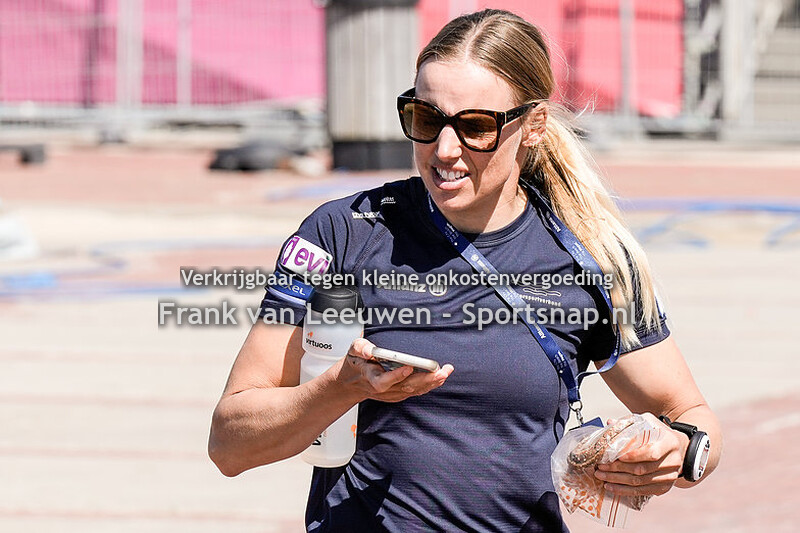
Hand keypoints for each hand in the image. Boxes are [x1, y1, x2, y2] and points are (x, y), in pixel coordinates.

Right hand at [339, 338, 453, 402]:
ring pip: (414, 390)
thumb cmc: (356, 363)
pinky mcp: (399, 394)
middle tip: (441, 371)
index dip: (396, 376)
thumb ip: (361, 348)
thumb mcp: (353, 350)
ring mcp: (392, 393)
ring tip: (446, 372)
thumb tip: (370, 350)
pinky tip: (440, 377)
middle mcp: (383, 388)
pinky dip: (429, 385)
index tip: (409, 367)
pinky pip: (416, 391)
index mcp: (371, 377)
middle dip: (425, 380)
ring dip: (432, 382)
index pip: (384, 381)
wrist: (352, 381)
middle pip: (406, 387)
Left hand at [593, 414, 688, 496]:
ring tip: (601, 476)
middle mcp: (673, 462)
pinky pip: (642, 492)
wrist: (678, 448)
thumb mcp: (648, 423)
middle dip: (617, 469)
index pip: (651, 452)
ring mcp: (670, 477)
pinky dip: (624, 490)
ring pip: (640, 483)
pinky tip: (611, 486)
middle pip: (642, 469)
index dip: (632, 456)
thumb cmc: (659, 434)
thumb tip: (610, 422)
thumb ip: (629, 423)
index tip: (615, 456)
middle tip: (600, 466)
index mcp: (669, 443)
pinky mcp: (664, 488)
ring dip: (617, 481)